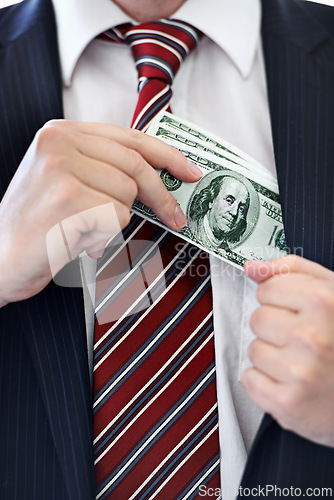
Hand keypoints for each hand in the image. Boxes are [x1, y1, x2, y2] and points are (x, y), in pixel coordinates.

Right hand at [0, 120, 200, 305]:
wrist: (0, 257)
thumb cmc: (35, 224)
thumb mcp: (64, 180)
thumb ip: (103, 167)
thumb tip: (155, 176)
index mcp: (61, 133)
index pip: (129, 137)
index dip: (166, 156)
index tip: (188, 171)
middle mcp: (59, 143)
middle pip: (135, 166)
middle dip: (160, 197)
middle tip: (174, 217)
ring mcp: (62, 169)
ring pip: (126, 195)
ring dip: (112, 220)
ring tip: (82, 227)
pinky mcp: (68, 199)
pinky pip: (114, 218)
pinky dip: (103, 236)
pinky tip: (76, 238)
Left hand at [242, 255, 333, 445]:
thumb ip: (293, 272)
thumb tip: (253, 267)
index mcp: (323, 303)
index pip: (267, 289)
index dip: (281, 300)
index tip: (296, 311)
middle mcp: (311, 337)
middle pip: (258, 318)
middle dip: (276, 327)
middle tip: (303, 340)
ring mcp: (299, 372)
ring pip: (253, 349)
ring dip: (272, 356)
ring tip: (301, 362)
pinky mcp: (289, 404)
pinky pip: (250, 380)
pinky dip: (265, 382)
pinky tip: (291, 382)